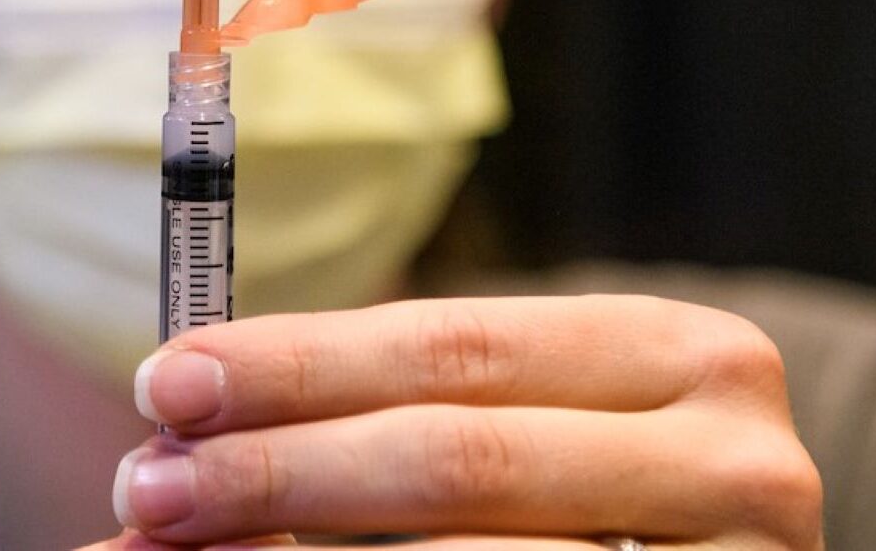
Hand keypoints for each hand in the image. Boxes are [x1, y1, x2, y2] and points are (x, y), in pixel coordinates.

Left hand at [107, 295, 822, 548]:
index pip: (449, 345)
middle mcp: (728, 458)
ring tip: (174, 547)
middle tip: (146, 485)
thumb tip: (185, 427)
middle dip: (278, 470)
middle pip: (453, 455)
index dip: (297, 364)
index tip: (166, 380)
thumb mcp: (522, 423)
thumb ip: (385, 414)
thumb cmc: (591, 492)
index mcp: (672, 353)